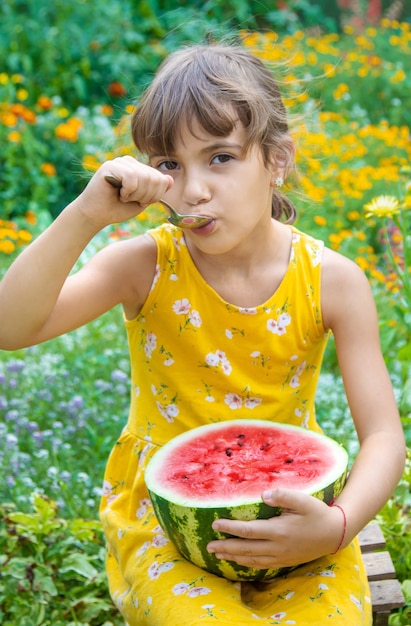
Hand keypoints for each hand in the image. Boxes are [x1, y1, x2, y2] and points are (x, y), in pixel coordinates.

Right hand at [74, 156, 173, 228]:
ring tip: (123, 197)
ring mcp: (122, 162)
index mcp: (140, 169)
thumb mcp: (143, 201)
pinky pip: (132, 177)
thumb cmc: (117, 209)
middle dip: (145, 196)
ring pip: (144, 178)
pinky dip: (128, 191)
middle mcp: (132, 162)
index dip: (154, 196)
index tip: (139, 201)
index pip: (161, 179)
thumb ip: (156, 191)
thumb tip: (169, 179)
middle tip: (130, 200)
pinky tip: (118, 193)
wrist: (96, 215)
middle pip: (155, 179)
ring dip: (135, 195)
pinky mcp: (111, 165)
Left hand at [206, 489, 344, 569]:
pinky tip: (239, 560)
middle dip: (225, 547)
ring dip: (233, 556)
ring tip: (218, 554)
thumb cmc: (317, 513)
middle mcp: (277, 547)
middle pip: (245, 549)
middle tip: (208, 546)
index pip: (248, 531)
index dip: (230, 528)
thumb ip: (283, 495)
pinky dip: (247, 563)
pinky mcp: (285, 561)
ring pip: (251, 559)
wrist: (335, 534)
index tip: (215, 524)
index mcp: (279, 531)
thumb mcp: (303, 500)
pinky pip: (261, 564)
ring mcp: (281, 556)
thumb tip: (263, 495)